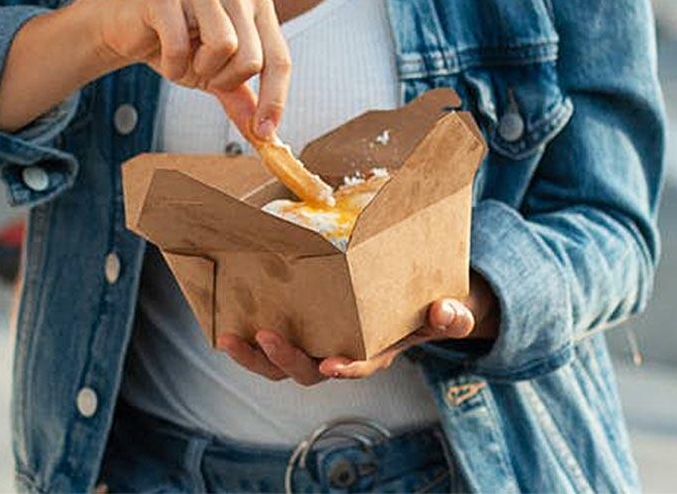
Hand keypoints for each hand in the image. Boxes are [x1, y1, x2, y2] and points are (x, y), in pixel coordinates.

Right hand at [88, 0, 290, 138]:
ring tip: (187, 60)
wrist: (130, 31)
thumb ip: (243, 101)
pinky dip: (172, 65)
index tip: (264, 132)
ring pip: (224, 44)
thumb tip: (266, 137)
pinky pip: (180, 44)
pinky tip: (166, 56)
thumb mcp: (216, 77)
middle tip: (205, 74)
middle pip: (252, 58)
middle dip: (226, 80)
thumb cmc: (179, 46)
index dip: (274, 100)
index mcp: (256, 8)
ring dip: (201, 69)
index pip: (279, 59)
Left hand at [217, 275, 499, 384]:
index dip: (346, 367)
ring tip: (229, 339)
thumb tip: (448, 312)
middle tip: (264, 335)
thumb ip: (451, 316)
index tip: (333, 364)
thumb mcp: (446, 312)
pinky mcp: (299, 329)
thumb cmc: (426, 309)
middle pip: (308, 370)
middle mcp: (341, 354)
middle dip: (285, 358)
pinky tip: (226, 323)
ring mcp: (317, 344)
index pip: (359, 366)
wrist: (412, 305)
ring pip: (282, 363)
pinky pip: (270, 342)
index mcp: (375, 353)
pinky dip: (249, 339)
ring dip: (255, 356)